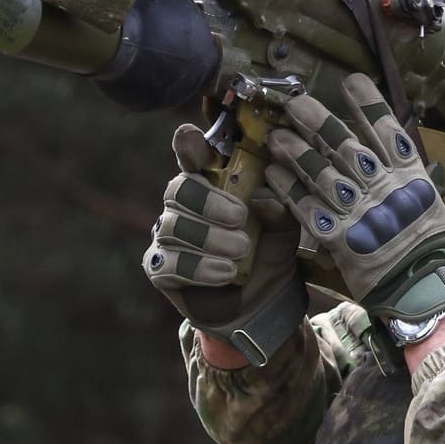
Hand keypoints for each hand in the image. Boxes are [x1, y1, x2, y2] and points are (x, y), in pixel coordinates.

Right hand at [144, 123, 307, 365]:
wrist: (262, 306)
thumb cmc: (269, 256)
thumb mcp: (284, 231)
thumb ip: (279, 210)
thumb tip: (264, 199)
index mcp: (211, 185)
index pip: (192, 156)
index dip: (189, 145)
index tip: (193, 137)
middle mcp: (183, 206)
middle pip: (179, 189)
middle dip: (209, 201)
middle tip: (240, 217)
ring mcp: (167, 238)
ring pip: (173, 226)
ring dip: (209, 238)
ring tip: (241, 252)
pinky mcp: (160, 269)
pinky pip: (169, 262)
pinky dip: (199, 267)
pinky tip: (225, 273)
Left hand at [264, 74, 444, 321]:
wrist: (425, 288)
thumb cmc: (432, 247)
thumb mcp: (431, 204)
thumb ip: (411, 177)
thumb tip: (399, 152)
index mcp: (410, 177)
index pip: (388, 131)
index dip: (370, 104)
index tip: (351, 81)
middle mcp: (383, 188)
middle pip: (346, 147)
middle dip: (318, 123)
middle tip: (295, 103)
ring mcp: (361, 212)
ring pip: (322, 174)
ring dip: (296, 153)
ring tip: (276, 136)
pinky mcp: (340, 238)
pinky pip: (309, 209)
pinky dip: (289, 190)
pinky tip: (273, 174)